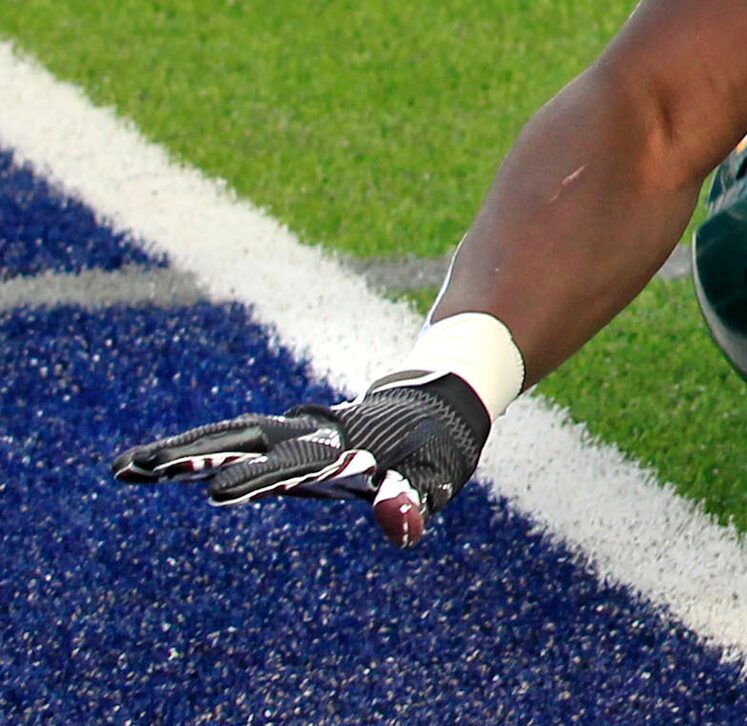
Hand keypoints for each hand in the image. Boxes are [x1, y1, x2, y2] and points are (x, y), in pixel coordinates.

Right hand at [110, 372, 491, 546]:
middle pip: (244, 441)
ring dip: (178, 451)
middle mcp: (308, 435)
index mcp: (343, 449)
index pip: (294, 464)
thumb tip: (399, 527)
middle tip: (143, 470)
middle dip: (196, 455)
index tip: (216, 492)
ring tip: (124, 468)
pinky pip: (226, 444)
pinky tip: (143, 468)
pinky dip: (187, 453)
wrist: (430, 406)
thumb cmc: (431, 451)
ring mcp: (290, 435)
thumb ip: (411, 501)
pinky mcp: (278, 441)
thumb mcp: (433, 478)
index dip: (260, 477)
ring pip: (226, 438)